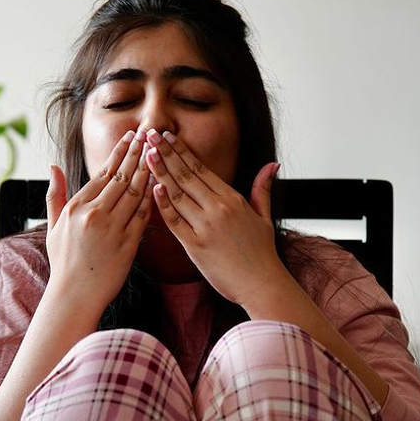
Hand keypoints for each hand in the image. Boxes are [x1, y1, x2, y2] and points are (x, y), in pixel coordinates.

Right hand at [45, 129, 153, 314]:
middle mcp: (94, 215)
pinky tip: (161, 184)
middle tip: (150, 135)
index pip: (102, 173)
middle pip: (121, 177)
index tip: (131, 137)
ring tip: (158, 153)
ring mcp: (112, 229)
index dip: (119, 152)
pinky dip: (152, 198)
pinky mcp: (127, 244)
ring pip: (135, 193)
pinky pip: (143, 216)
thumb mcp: (53, 226)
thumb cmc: (64, 262)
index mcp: (76, 207)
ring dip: (148, 170)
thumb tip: (53, 166)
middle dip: (137, 153)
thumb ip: (55, 195)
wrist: (75, 295)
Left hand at [145, 128, 284, 308]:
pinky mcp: (196, 246)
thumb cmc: (262, 254)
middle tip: (151, 135)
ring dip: (160, 173)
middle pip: (187, 176)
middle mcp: (218, 209)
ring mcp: (206, 227)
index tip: (168, 137)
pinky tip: (153, 188)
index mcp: (233, 199)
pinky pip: (175, 221)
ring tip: (147, 155)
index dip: (183, 152)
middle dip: (167, 154)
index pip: (202, 169)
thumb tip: (272, 165)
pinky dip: (164, 204)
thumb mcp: (264, 216)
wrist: (262, 284)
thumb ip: (263, 189)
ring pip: (178, 194)